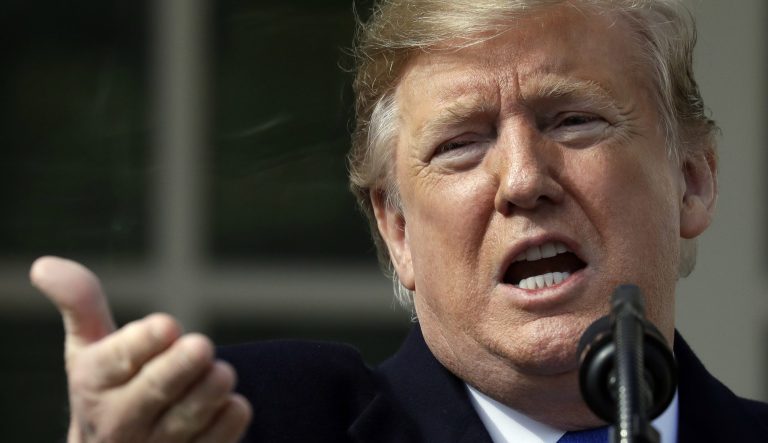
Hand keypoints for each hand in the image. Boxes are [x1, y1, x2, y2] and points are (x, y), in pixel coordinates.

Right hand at [30, 256, 251, 442]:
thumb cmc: (109, 385)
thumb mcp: (88, 346)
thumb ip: (79, 303)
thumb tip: (45, 265)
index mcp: (94, 383)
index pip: (117, 361)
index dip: (144, 342)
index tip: (167, 325)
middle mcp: (120, 420)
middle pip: (155, 390)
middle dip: (181, 366)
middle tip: (202, 346)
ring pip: (188, 417)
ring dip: (210, 391)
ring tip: (220, 373)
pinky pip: (218, 439)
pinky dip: (229, 418)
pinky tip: (229, 403)